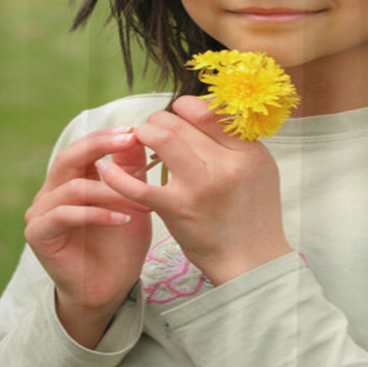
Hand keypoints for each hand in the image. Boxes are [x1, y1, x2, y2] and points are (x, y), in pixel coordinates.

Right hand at [24, 126, 152, 346]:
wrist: (110, 286)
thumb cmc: (121, 243)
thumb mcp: (132, 200)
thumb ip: (130, 171)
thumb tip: (136, 135)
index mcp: (72, 180)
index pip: (83, 148)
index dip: (106, 136)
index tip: (134, 130)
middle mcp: (52, 192)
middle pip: (69, 157)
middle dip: (100, 146)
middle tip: (129, 140)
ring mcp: (40, 213)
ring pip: (72, 187)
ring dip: (110, 190)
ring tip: (139, 199)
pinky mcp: (38, 235)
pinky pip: (64, 215)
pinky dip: (96, 214)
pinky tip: (122, 219)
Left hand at [95, 96, 291, 285]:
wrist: (253, 260)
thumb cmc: (255, 214)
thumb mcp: (261, 169)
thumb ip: (239, 142)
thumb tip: (209, 113)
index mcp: (249, 152)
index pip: (210, 111)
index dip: (187, 106)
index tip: (179, 114)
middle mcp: (226, 164)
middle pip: (181, 122)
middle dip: (159, 120)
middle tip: (153, 129)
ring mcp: (200, 186)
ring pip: (160, 138)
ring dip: (142, 134)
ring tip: (139, 141)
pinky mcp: (176, 209)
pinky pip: (138, 185)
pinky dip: (117, 173)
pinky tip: (106, 168)